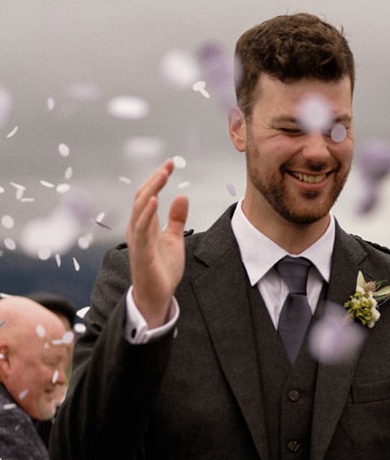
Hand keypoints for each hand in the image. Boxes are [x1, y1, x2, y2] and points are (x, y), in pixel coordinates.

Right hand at [127, 159, 188, 327]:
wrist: (157, 295)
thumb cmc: (163, 269)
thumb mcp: (175, 239)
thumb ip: (176, 219)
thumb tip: (181, 195)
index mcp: (145, 224)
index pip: (148, 195)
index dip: (158, 179)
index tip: (170, 164)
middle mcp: (137, 228)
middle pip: (142, 197)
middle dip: (155, 180)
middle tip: (168, 165)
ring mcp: (137, 240)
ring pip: (140, 209)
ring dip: (151, 190)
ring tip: (162, 176)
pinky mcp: (141, 252)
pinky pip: (141, 229)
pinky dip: (147, 214)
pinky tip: (155, 200)